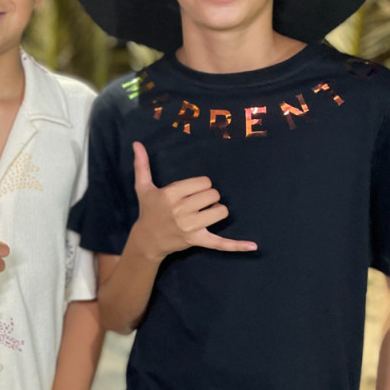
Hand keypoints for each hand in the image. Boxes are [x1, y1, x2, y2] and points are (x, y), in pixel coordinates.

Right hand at [131, 141, 256, 259]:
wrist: (147, 240)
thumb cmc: (148, 211)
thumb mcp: (143, 188)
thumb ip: (142, 165)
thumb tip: (136, 143)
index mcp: (170, 195)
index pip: (203, 182)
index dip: (201, 185)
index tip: (190, 192)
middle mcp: (181, 210)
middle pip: (213, 194)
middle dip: (209, 197)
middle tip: (197, 203)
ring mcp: (190, 227)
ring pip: (220, 211)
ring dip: (216, 210)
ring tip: (205, 213)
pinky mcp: (197, 240)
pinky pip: (221, 243)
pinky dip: (237, 245)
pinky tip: (253, 245)